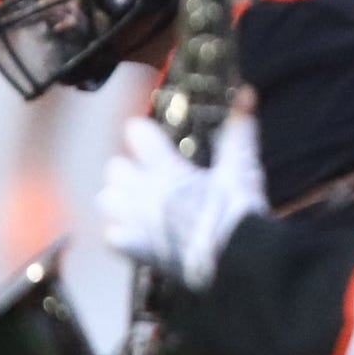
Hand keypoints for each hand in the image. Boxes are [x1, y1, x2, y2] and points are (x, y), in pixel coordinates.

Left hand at [99, 114, 264, 291]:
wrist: (234, 259)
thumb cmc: (236, 214)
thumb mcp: (241, 167)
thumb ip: (238, 130)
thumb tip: (247, 95)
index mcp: (167, 169)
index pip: (136, 135)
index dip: (142, 132)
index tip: (146, 133)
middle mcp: (144, 193)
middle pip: (115, 168)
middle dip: (129, 167)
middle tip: (149, 170)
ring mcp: (136, 221)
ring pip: (106, 199)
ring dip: (120, 197)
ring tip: (139, 199)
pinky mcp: (135, 248)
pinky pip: (111, 235)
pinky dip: (121, 231)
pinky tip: (137, 231)